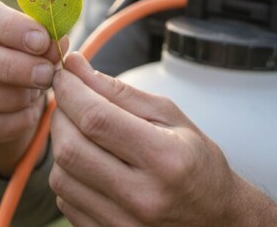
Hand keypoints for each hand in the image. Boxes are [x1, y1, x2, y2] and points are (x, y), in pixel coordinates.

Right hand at [0, 0, 63, 175]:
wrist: (6, 89)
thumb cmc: (20, 51)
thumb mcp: (32, 38)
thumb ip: (44, 39)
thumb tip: (56, 45)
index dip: (11, 28)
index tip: (43, 42)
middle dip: (10, 67)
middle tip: (45, 74)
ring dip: (10, 98)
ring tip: (36, 95)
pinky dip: (8, 124)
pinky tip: (27, 115)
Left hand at [49, 52, 276, 225]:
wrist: (216, 219)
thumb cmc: (195, 162)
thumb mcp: (170, 116)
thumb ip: (119, 91)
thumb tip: (75, 66)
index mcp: (165, 159)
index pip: (96, 119)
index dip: (71, 91)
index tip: (64, 74)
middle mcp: (143, 197)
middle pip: (71, 148)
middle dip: (61, 115)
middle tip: (69, 101)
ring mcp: (124, 224)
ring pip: (61, 177)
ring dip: (61, 145)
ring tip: (80, 132)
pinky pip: (65, 201)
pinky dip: (67, 175)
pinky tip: (87, 162)